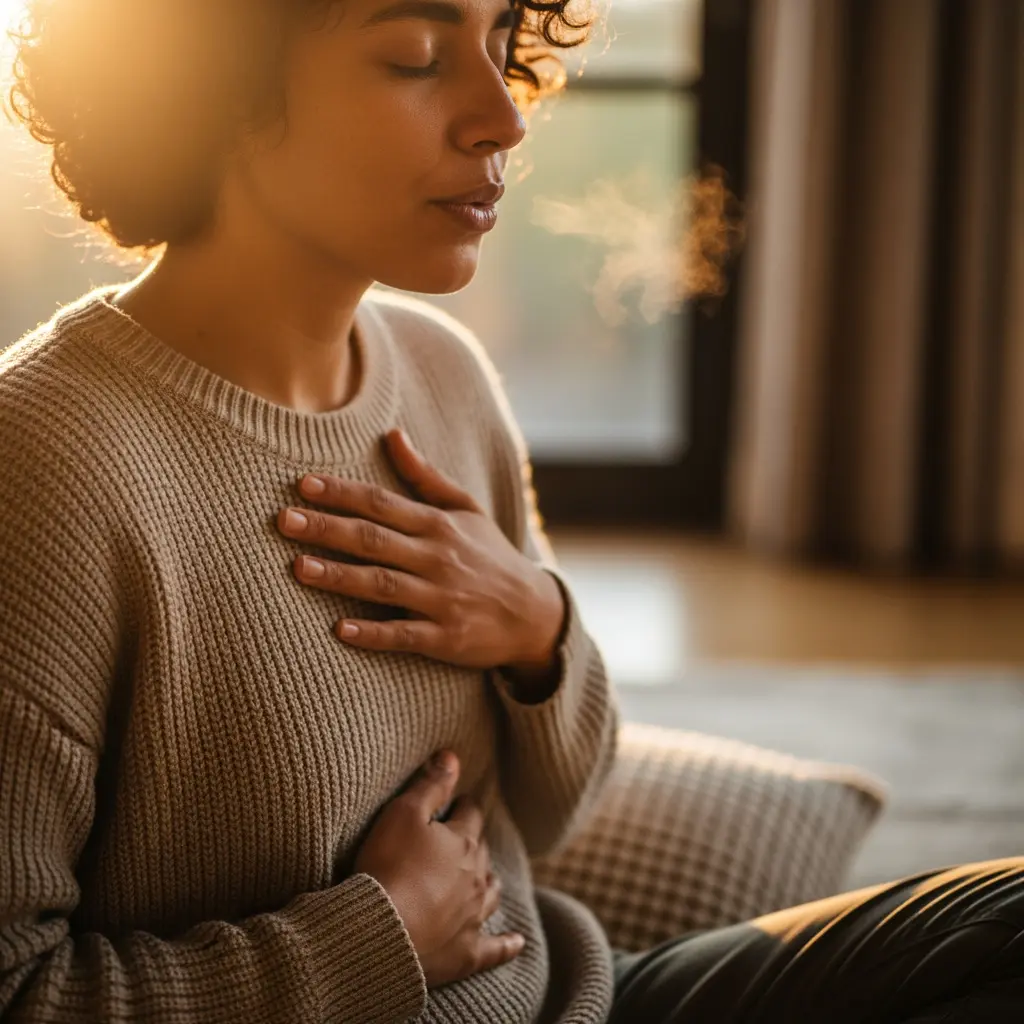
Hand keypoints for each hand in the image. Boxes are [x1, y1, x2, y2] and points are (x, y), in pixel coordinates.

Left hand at [275, 428, 565, 670]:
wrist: (534, 614)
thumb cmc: (491, 557)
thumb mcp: (467, 510)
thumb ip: (426, 476)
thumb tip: (392, 434)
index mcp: (439, 525)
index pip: (382, 503)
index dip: (342, 493)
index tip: (303, 485)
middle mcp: (437, 558)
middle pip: (374, 539)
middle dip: (327, 529)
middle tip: (284, 520)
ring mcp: (441, 599)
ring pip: (382, 584)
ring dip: (339, 576)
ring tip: (299, 568)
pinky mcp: (445, 637)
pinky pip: (404, 634)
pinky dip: (373, 633)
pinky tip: (340, 630)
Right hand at [354, 750, 525, 987]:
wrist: (381, 931)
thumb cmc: (388, 866)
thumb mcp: (403, 813)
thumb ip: (431, 785)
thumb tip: (453, 756)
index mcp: (462, 842)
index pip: (470, 816)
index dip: (464, 806)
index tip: (459, 802)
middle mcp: (476, 878)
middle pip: (481, 854)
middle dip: (473, 843)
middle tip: (463, 838)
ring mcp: (473, 917)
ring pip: (491, 894)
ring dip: (489, 884)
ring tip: (487, 879)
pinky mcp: (466, 954)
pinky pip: (495, 949)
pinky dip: (508, 944)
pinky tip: (519, 942)